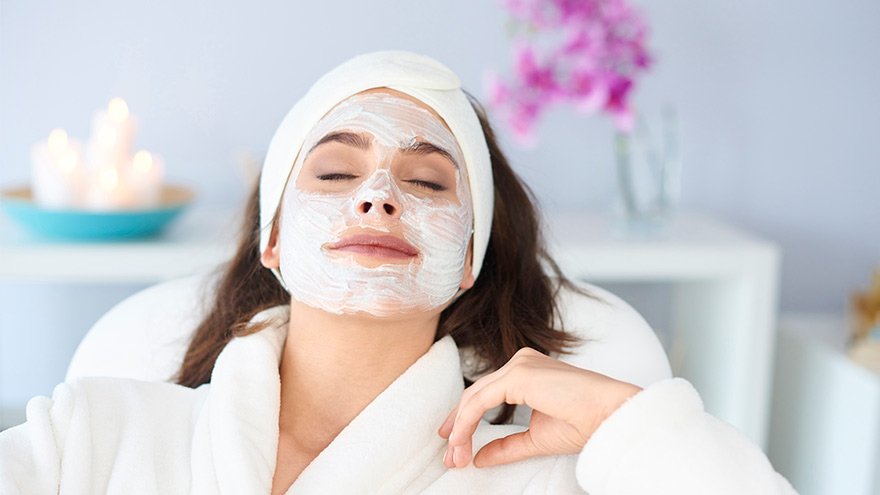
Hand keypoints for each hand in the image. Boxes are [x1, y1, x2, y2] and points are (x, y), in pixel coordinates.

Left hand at [437, 347, 641, 468]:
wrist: (610, 416)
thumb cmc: (583, 424)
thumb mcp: (535, 439)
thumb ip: (506, 446)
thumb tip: (478, 457)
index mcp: (526, 371)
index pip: (485, 393)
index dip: (465, 419)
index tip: (454, 443)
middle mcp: (520, 362)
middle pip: (475, 394)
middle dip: (457, 427)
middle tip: (449, 456)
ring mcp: (519, 365)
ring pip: (474, 397)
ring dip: (460, 429)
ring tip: (454, 456)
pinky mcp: (518, 374)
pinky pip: (480, 400)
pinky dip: (466, 423)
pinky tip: (460, 442)